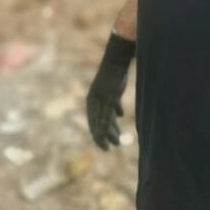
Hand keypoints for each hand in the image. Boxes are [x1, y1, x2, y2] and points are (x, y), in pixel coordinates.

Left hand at [86, 31, 135, 149]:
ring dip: (109, 133)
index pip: (93, 123)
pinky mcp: (109, 95)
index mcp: (91, 101)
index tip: (105, 145)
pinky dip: (110, 123)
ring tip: (116, 142)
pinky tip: (115, 127)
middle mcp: (93, 101)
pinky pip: (109, 113)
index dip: (98, 135)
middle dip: (103, 138)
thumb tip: (118, 115)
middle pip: (96, 124)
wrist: (116, 60)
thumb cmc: (114, 76)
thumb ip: (113, 103)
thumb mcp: (112, 92)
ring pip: (103, 121)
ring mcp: (100, 98)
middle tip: (109, 148)